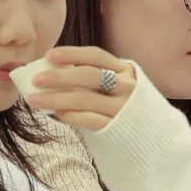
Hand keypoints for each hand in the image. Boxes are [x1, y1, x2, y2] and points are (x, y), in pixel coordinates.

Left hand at [21, 46, 136, 131]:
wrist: (155, 137)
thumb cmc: (128, 107)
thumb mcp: (118, 86)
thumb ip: (95, 79)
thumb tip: (54, 72)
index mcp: (125, 70)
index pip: (96, 56)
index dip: (72, 54)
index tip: (48, 55)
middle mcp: (127, 87)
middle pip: (90, 76)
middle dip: (59, 77)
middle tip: (36, 80)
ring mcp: (123, 108)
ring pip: (86, 99)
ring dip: (57, 98)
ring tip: (35, 100)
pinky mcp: (118, 128)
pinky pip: (90, 120)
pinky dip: (71, 115)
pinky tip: (57, 114)